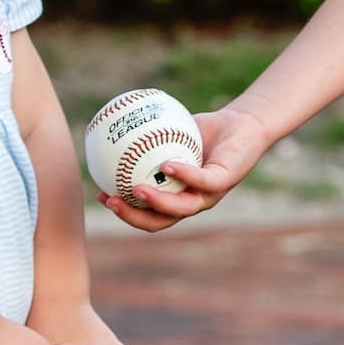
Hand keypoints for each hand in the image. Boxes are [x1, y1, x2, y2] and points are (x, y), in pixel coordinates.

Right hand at [99, 105, 272, 233]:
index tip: (101, 195)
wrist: (242, 123)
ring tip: (136, 189)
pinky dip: (183, 175)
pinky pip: (202, 181)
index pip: (147, 214)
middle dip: (132, 216)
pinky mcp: (225, 180)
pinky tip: (166, 165)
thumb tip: (109, 126)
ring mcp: (209, 193)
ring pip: (181, 208)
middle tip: (110, 200)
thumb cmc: (204, 130)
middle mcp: (192, 201)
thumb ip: (144, 136)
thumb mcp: (169, 132)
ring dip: (157, 202)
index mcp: (177, 196)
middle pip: (159, 221)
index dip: (124, 212)